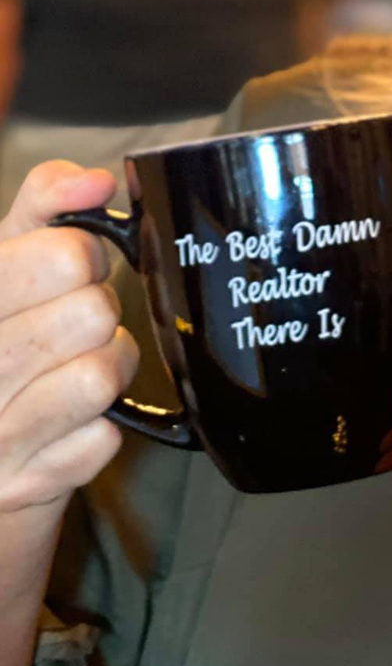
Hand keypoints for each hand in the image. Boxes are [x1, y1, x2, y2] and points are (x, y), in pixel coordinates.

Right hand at [0, 162, 138, 512]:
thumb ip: (46, 205)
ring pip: (102, 373)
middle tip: (74, 322)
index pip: (64, 255)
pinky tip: (68, 422)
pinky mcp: (21, 484)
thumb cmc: (0, 333)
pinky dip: (103, 426)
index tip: (67, 269)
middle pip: (92, 313)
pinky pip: (105, 437)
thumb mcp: (5, 257)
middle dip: (97, 311)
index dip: (84, 256)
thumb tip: (96, 180)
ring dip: (107, 365)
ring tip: (75, 366)